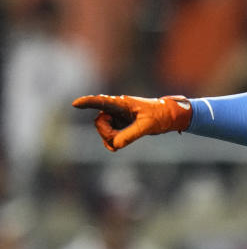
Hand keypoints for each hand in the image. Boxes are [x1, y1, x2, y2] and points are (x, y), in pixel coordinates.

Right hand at [72, 95, 191, 150]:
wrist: (169, 116)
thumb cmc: (160, 116)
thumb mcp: (147, 126)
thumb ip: (130, 135)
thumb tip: (115, 145)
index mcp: (122, 103)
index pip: (101, 102)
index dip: (88, 102)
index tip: (75, 104)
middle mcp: (116, 109)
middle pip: (100, 123)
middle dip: (107, 133)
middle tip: (121, 138)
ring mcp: (117, 117)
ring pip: (104, 131)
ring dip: (111, 138)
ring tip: (125, 140)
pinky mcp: (121, 125)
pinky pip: (109, 136)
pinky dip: (111, 142)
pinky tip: (116, 147)